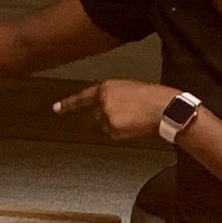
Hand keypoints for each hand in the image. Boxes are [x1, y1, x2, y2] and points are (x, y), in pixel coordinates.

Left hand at [52, 79, 179, 140]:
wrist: (165, 107)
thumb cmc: (154, 98)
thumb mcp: (130, 89)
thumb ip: (115, 96)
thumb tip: (111, 107)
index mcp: (107, 87)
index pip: (83, 97)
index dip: (68, 104)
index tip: (56, 109)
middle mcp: (103, 100)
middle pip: (99, 115)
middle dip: (112, 117)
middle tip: (131, 115)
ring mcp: (107, 114)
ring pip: (107, 126)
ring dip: (119, 126)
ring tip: (137, 118)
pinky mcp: (113, 127)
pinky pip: (115, 134)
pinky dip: (124, 133)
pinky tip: (136, 126)